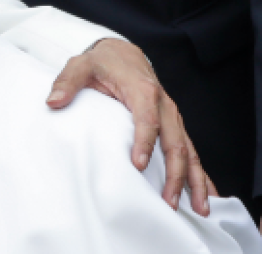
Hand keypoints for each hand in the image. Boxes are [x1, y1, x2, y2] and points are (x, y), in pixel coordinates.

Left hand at [46, 38, 210, 215]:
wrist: (122, 52)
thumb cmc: (101, 62)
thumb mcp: (80, 65)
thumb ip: (67, 82)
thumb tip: (53, 101)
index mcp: (142, 90)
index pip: (147, 119)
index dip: (144, 142)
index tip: (138, 165)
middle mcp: (164, 104)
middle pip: (174, 141)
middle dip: (175, 173)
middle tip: (168, 201)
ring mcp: (172, 115)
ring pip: (188, 149)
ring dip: (193, 179)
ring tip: (199, 208)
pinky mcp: (173, 123)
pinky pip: (190, 149)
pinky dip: (199, 172)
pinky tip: (208, 194)